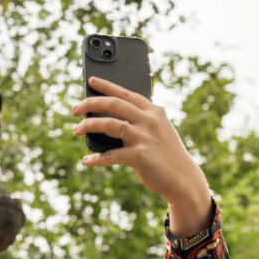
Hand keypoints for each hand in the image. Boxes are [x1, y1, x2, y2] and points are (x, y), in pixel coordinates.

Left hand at [72, 76, 212, 236]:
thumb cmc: (166, 155)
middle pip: (113, 104)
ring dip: (88, 126)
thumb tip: (110, 120)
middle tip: (75, 109)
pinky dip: (97, 158)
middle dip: (90, 103)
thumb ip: (141, 121)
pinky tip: (86, 160)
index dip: (106, 86)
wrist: (183, 178)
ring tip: (76, 130)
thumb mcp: (158, 131)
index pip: (125, 93)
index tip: (91, 80)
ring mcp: (144, 137)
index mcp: (153, 111)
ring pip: (109, 124)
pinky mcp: (140, 155)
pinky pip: (111, 155)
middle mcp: (149, 120)